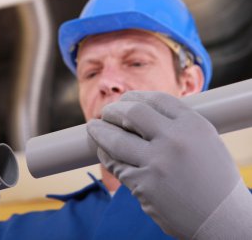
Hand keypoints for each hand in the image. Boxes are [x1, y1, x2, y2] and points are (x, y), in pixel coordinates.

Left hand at [87, 91, 248, 238]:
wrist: (221, 219)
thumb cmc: (213, 178)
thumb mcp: (205, 141)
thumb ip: (176, 124)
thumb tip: (137, 111)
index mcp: (193, 126)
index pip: (156, 99)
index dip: (134, 96)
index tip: (124, 100)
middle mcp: (175, 141)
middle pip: (131, 113)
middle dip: (113, 110)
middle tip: (105, 112)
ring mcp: (157, 164)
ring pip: (115, 139)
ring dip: (99, 131)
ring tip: (93, 127)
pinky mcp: (143, 186)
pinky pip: (116, 165)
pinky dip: (106, 155)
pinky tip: (103, 151)